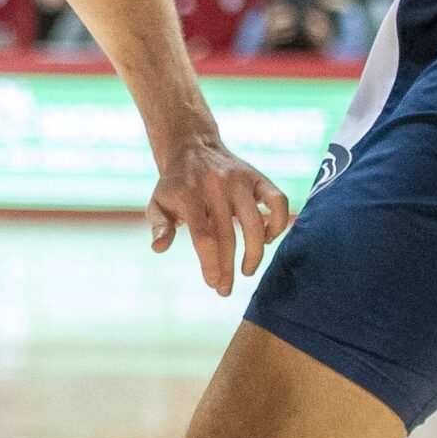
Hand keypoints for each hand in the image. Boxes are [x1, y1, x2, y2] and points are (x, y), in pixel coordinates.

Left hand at [147, 135, 292, 296]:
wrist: (192, 147)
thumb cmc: (175, 186)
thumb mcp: (158, 203)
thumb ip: (159, 226)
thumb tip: (159, 248)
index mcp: (188, 194)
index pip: (204, 237)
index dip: (211, 264)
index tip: (213, 284)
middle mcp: (215, 185)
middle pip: (228, 236)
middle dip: (228, 268)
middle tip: (225, 290)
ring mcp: (239, 180)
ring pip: (255, 223)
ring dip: (255, 253)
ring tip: (247, 270)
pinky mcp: (257, 177)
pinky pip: (279, 201)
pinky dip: (277, 223)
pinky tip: (266, 238)